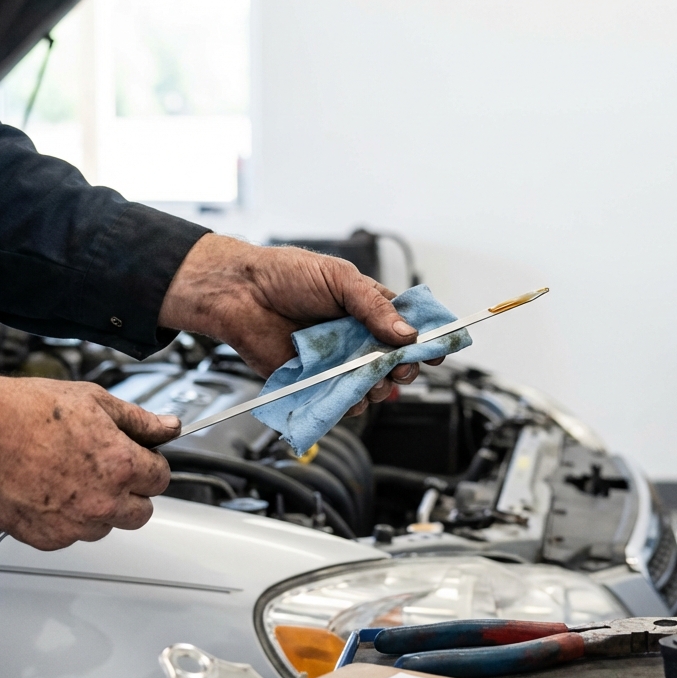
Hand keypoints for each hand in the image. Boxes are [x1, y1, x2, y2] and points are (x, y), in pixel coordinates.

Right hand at [0, 375, 179, 549]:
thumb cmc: (29, 412)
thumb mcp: (97, 401)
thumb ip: (141, 421)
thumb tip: (169, 427)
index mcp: (121, 466)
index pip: (161, 479)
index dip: (151, 464)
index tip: (139, 458)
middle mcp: (102, 501)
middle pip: (142, 512)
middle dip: (132, 492)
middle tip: (109, 470)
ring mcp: (73, 523)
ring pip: (106, 526)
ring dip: (100, 508)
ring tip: (73, 478)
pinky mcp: (46, 537)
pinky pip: (71, 536)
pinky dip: (66, 520)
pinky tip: (52, 491)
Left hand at [159, 234, 439, 414]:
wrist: (240, 294)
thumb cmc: (285, 275)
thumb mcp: (340, 279)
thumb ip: (375, 307)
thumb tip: (407, 333)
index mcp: (369, 309)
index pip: (408, 328)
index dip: (425, 340)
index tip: (436, 350)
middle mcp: (357, 338)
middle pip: (397, 363)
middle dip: (404, 368)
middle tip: (399, 365)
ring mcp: (338, 362)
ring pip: (374, 387)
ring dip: (378, 386)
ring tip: (369, 376)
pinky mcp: (316, 383)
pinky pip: (342, 402)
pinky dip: (350, 401)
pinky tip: (347, 390)